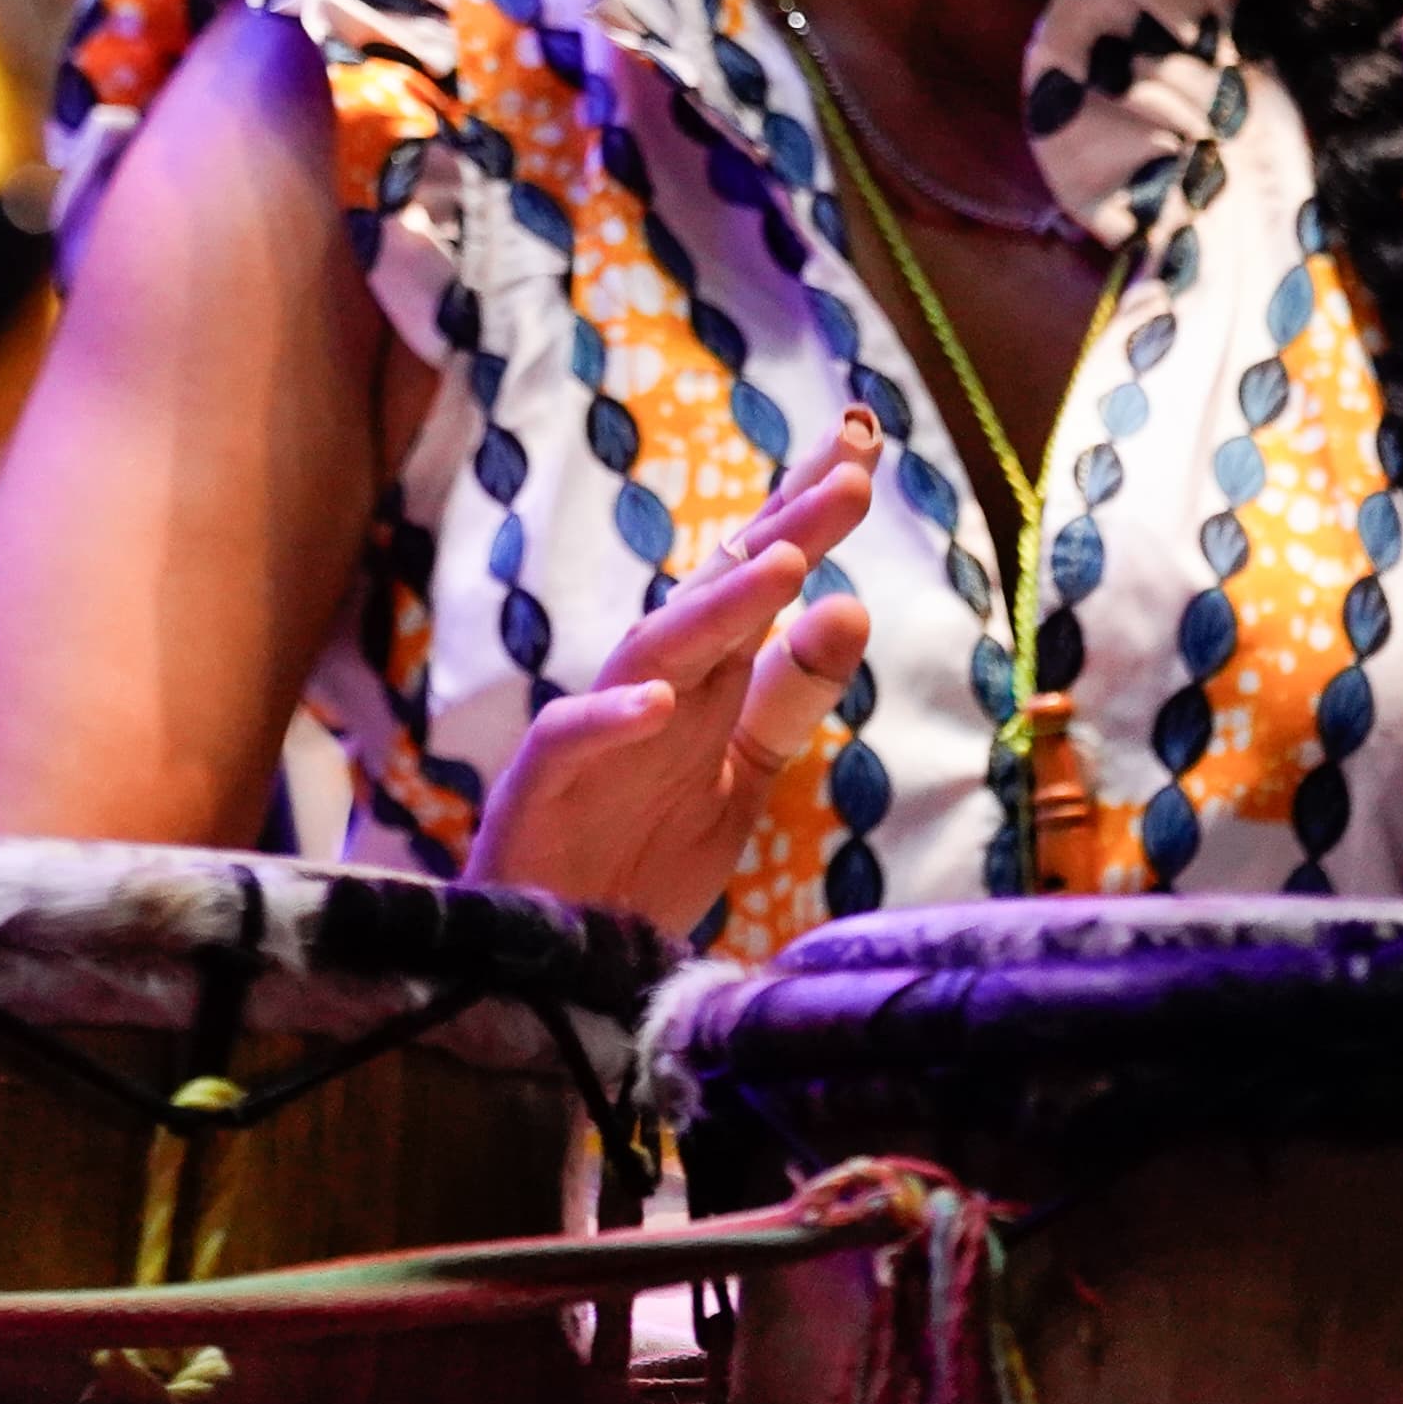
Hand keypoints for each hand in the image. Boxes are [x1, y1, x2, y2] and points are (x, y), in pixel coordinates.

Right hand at [463, 412, 879, 935]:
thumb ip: (788, 697)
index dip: (803, 511)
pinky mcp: (541, 787)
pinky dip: (614, 718)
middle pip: (718, 592)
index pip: (754, 576)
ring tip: (785, 562)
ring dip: (717, 607)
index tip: (860, 441)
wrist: (556, 962)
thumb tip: (852, 601)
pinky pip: (573, 739)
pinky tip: (662, 702)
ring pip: (654, 651)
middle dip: (783, 528)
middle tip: (851, 471)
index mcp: (701, 680)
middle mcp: (651, 689)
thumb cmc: (639, 859)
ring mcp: (594, 732)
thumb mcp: (741, 777)